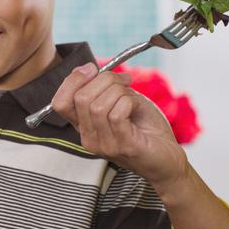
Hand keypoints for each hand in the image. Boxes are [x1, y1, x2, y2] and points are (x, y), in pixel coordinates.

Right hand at [50, 63, 188, 190]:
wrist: (168, 159)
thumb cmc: (146, 129)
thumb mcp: (121, 102)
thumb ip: (103, 89)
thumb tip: (88, 69)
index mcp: (84, 127)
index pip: (60, 102)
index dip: (74, 79)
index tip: (94, 68)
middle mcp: (89, 138)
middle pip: (81, 98)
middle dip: (105, 79)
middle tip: (124, 81)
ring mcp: (105, 145)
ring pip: (98, 105)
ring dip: (119, 91)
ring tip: (132, 96)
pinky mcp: (124, 147)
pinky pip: (117, 115)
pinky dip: (129, 102)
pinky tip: (136, 107)